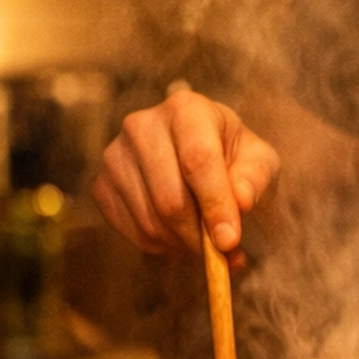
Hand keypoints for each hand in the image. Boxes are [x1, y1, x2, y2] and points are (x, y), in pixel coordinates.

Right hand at [93, 89, 279, 264]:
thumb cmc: (232, 157)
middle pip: (170, 197)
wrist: (195, 154)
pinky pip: (130, 229)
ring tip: (202, 240)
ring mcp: (115, 155)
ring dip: (181, 242)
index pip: (198, 161)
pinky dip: (159, 244)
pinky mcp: (100, 184)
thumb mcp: (258, 161)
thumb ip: (253, 179)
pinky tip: (177, 234)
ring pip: (150, 219)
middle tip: (220, 250)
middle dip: (198, 233)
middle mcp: (142, 125)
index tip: (229, 240)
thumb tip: (240, 202)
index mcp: (186, 108)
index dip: (215, 204)